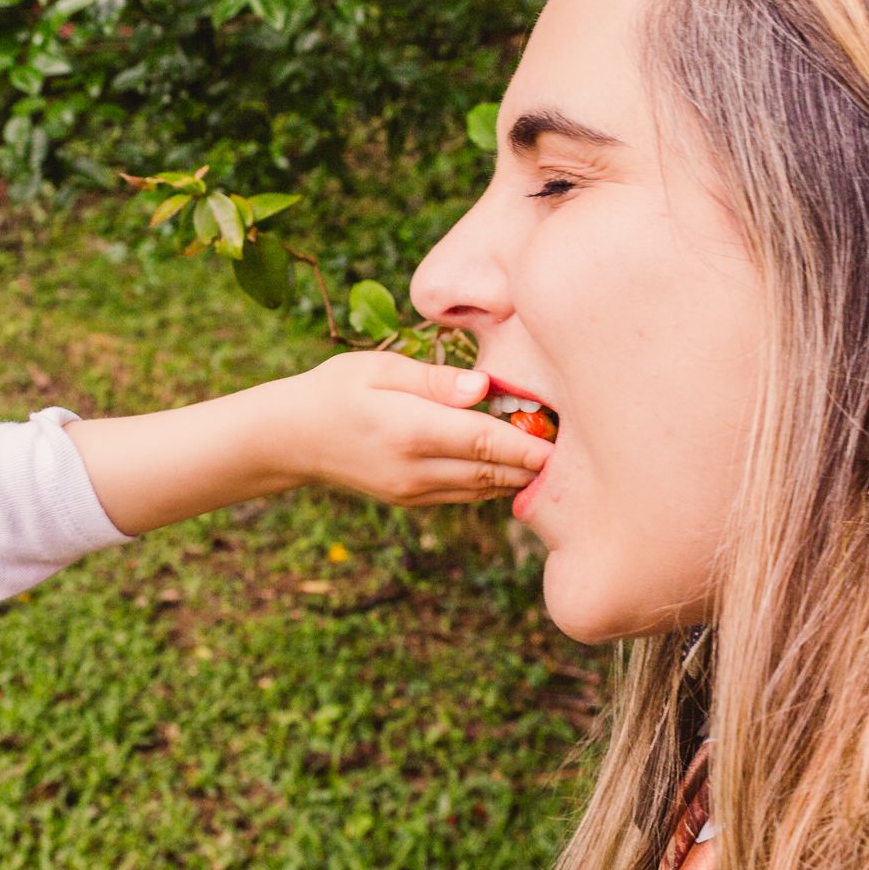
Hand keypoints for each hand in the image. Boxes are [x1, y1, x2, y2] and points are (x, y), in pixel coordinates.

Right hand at [283, 351, 547, 504]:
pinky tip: (516, 465)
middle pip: (494, 472)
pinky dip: (495, 483)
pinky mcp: (412, 500)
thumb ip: (435, 379)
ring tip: (555, 453)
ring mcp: (414, 491)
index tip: (565, 436)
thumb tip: (485, 388)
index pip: (485, 442)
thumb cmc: (336, 390)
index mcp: (410, 431)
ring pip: (484, 489)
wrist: (291, 439)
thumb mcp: (378, 369)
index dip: (530, 444)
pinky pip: (466, 494)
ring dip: (520, 476)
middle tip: (577, 442)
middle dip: (535, 461)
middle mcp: (416, 470)